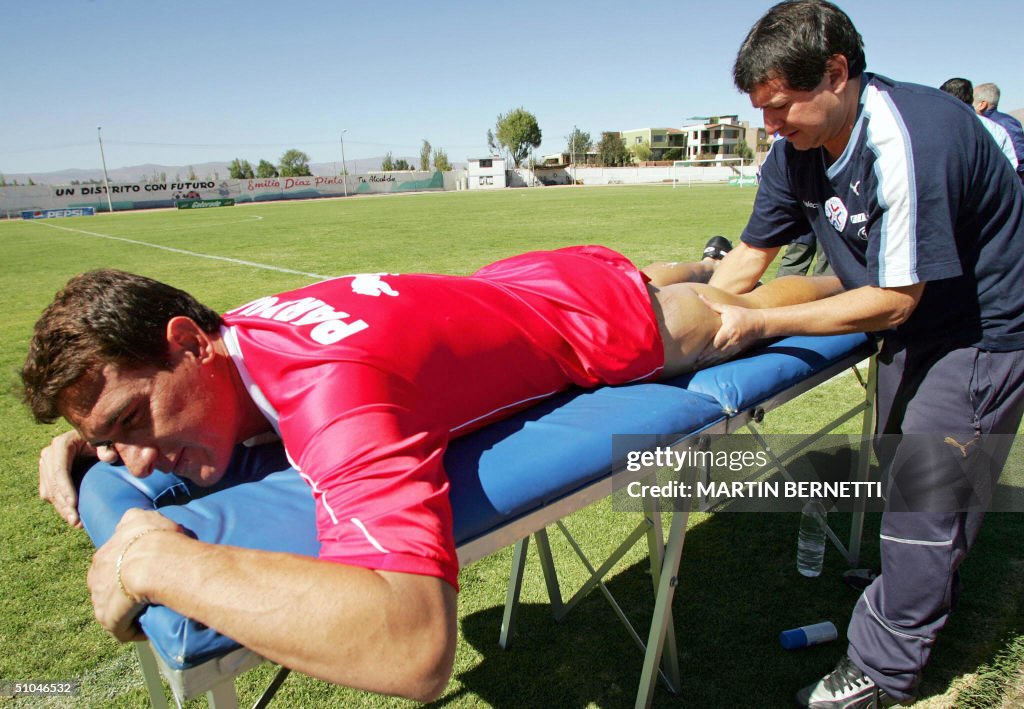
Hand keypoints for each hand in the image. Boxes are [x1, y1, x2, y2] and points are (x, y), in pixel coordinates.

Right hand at [39, 431, 118, 527]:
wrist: (93, 442)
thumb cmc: (101, 441)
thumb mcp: (104, 441)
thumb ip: (107, 448)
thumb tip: (109, 457)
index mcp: (60, 445)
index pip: (59, 470)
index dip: (65, 488)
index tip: (73, 504)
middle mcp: (48, 455)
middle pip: (53, 484)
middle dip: (63, 505)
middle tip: (76, 521)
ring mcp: (45, 467)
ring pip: (49, 493)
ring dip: (61, 509)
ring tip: (75, 523)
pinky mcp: (47, 477)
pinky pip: (50, 495)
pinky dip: (60, 506)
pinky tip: (71, 516)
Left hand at [87, 509, 181, 641]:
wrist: (152, 561)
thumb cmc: (154, 538)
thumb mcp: (143, 517)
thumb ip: (135, 517)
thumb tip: (134, 518)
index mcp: (104, 554)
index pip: (109, 563)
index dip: (123, 568)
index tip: (138, 570)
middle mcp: (96, 576)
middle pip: (106, 586)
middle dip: (121, 590)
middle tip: (144, 592)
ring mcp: (99, 599)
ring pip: (111, 608)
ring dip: (125, 613)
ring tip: (146, 612)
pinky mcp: (108, 619)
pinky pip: (120, 629)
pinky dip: (132, 631)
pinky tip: (145, 630)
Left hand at [695, 295, 766, 367]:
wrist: (758, 323)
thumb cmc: (741, 314)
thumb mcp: (728, 308)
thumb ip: (713, 304)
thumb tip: (700, 296)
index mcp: (728, 330)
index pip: (716, 343)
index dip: (707, 351)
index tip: (697, 356)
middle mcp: (731, 340)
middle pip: (716, 352)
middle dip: (705, 359)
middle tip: (694, 365)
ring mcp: (734, 346)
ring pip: (720, 357)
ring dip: (709, 362)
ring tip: (698, 367)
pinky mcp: (736, 349)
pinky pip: (725, 357)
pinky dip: (717, 362)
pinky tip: (709, 365)